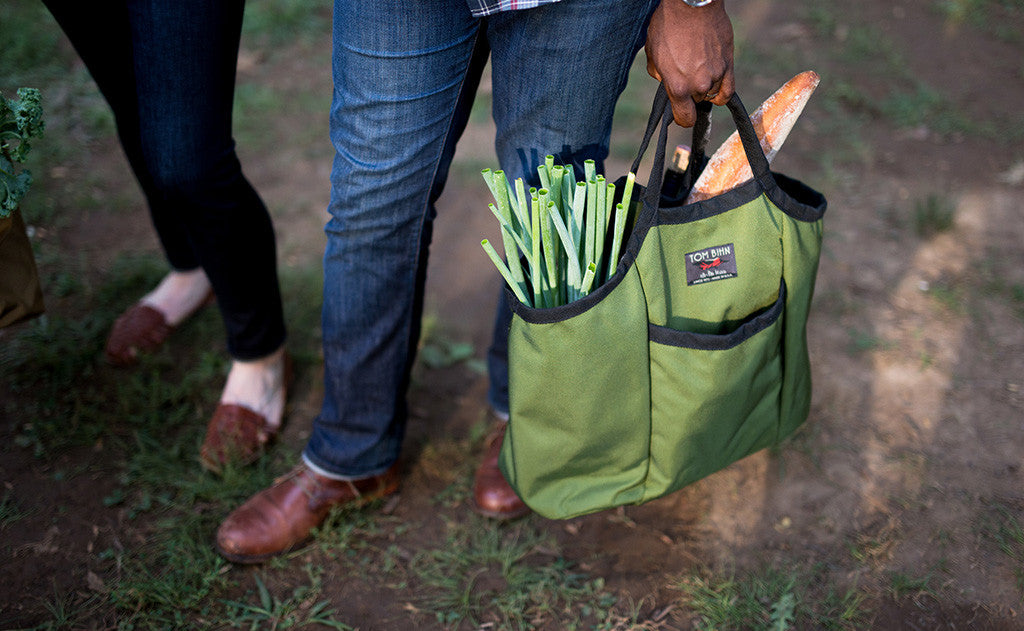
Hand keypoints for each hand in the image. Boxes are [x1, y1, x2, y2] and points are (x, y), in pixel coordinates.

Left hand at [645, 0, 734, 126]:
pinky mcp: (729, 64)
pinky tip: (716, 87)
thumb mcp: (653, 53)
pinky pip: (728, 90)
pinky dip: (722, 92)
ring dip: (704, 86)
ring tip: (697, 67)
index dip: (682, 117)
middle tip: (684, 74)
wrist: (691, 4)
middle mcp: (698, 86)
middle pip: (697, 103)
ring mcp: (716, 75)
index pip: (685, 118)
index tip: (681, 113)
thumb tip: (666, 83)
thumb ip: (659, 75)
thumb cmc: (668, 25)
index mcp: (678, 87)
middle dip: (690, 93)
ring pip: (711, 93)